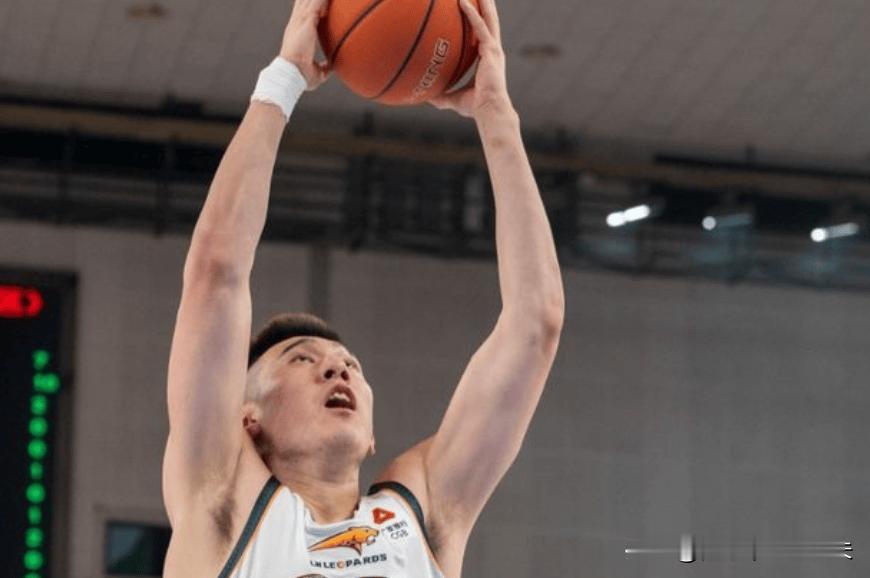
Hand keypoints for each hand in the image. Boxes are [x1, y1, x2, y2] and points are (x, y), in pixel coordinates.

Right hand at [279, 0, 330, 89]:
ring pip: (309, 0)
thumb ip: (324, 66)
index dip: (310, 5)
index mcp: (297, 32)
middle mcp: (297, 24)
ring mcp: (300, 21)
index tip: (321, 3)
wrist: (292, 73)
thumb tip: (331, 67)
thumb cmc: (301, 75)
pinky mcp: (306, 21)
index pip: (302, 13)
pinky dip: (323, 0)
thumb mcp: (316, 71)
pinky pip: (316, 3)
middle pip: (304, 2)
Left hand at [429, 0, 512, 118]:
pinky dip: (472, 14)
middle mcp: (493, 51)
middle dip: (485, 6)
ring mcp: (494, 50)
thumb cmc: (476, 108)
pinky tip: (463, 2)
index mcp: (488, 59)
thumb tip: (426, 99)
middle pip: (489, 22)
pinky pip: (480, 28)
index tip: (474, 8)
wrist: (489, 111)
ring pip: (488, 19)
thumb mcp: (455, 100)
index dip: (479, 21)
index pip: (483, 35)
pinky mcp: (491, 51)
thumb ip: (442, 96)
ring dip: (482, 3)